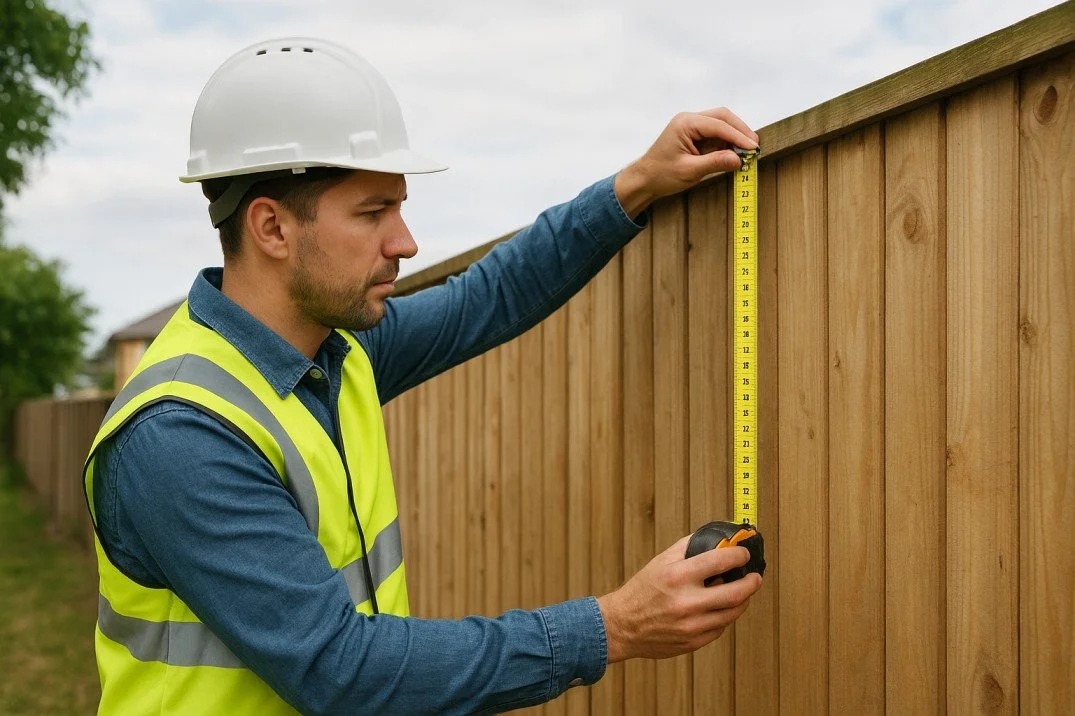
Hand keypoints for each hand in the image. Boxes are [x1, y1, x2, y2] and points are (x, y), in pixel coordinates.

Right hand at [595, 534, 762, 661]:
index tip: (744, 554)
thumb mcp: (661, 561)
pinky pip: (720, 628)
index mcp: (678, 576)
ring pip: (732, 613)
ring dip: (743, 600)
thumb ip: (689, 547)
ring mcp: (691, 625)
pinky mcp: (693, 642)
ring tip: (742, 592)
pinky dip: (725, 616)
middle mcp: (687, 602)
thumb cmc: (642, 590)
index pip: (720, 561)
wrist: (623, 625)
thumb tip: (717, 540)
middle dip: (752, 582)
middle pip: (736, 593)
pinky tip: (721, 608)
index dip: (739, 555)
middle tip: (756, 577)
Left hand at [614, 108, 759, 218]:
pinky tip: (736, 154)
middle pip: (723, 117)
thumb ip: (715, 163)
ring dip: (736, 137)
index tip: (753, 148)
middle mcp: (689, 120)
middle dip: (740, 131)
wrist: (645, 180)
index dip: (738, 136)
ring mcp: (693, 126)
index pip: (718, 125)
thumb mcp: (689, 171)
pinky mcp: (696, 135)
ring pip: (722, 124)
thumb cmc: (662, 174)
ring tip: (748, 153)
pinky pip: (717, 135)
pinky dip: (728, 143)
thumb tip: (739, 160)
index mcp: (685, 123)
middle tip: (755, 147)